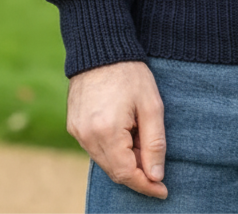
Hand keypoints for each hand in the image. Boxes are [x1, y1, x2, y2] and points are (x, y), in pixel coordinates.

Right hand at [67, 60, 167, 198]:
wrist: (101, 47)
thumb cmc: (130, 73)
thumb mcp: (152, 105)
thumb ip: (154, 143)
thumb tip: (155, 176)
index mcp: (106, 131)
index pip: (127, 174)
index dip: (146, 185)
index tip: (163, 190)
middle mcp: (87, 136)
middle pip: (114, 171)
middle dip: (138, 173)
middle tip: (157, 166)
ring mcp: (77, 131)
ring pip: (104, 161)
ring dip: (125, 160)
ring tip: (142, 138)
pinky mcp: (73, 125)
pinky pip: (94, 148)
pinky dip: (112, 149)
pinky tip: (126, 133)